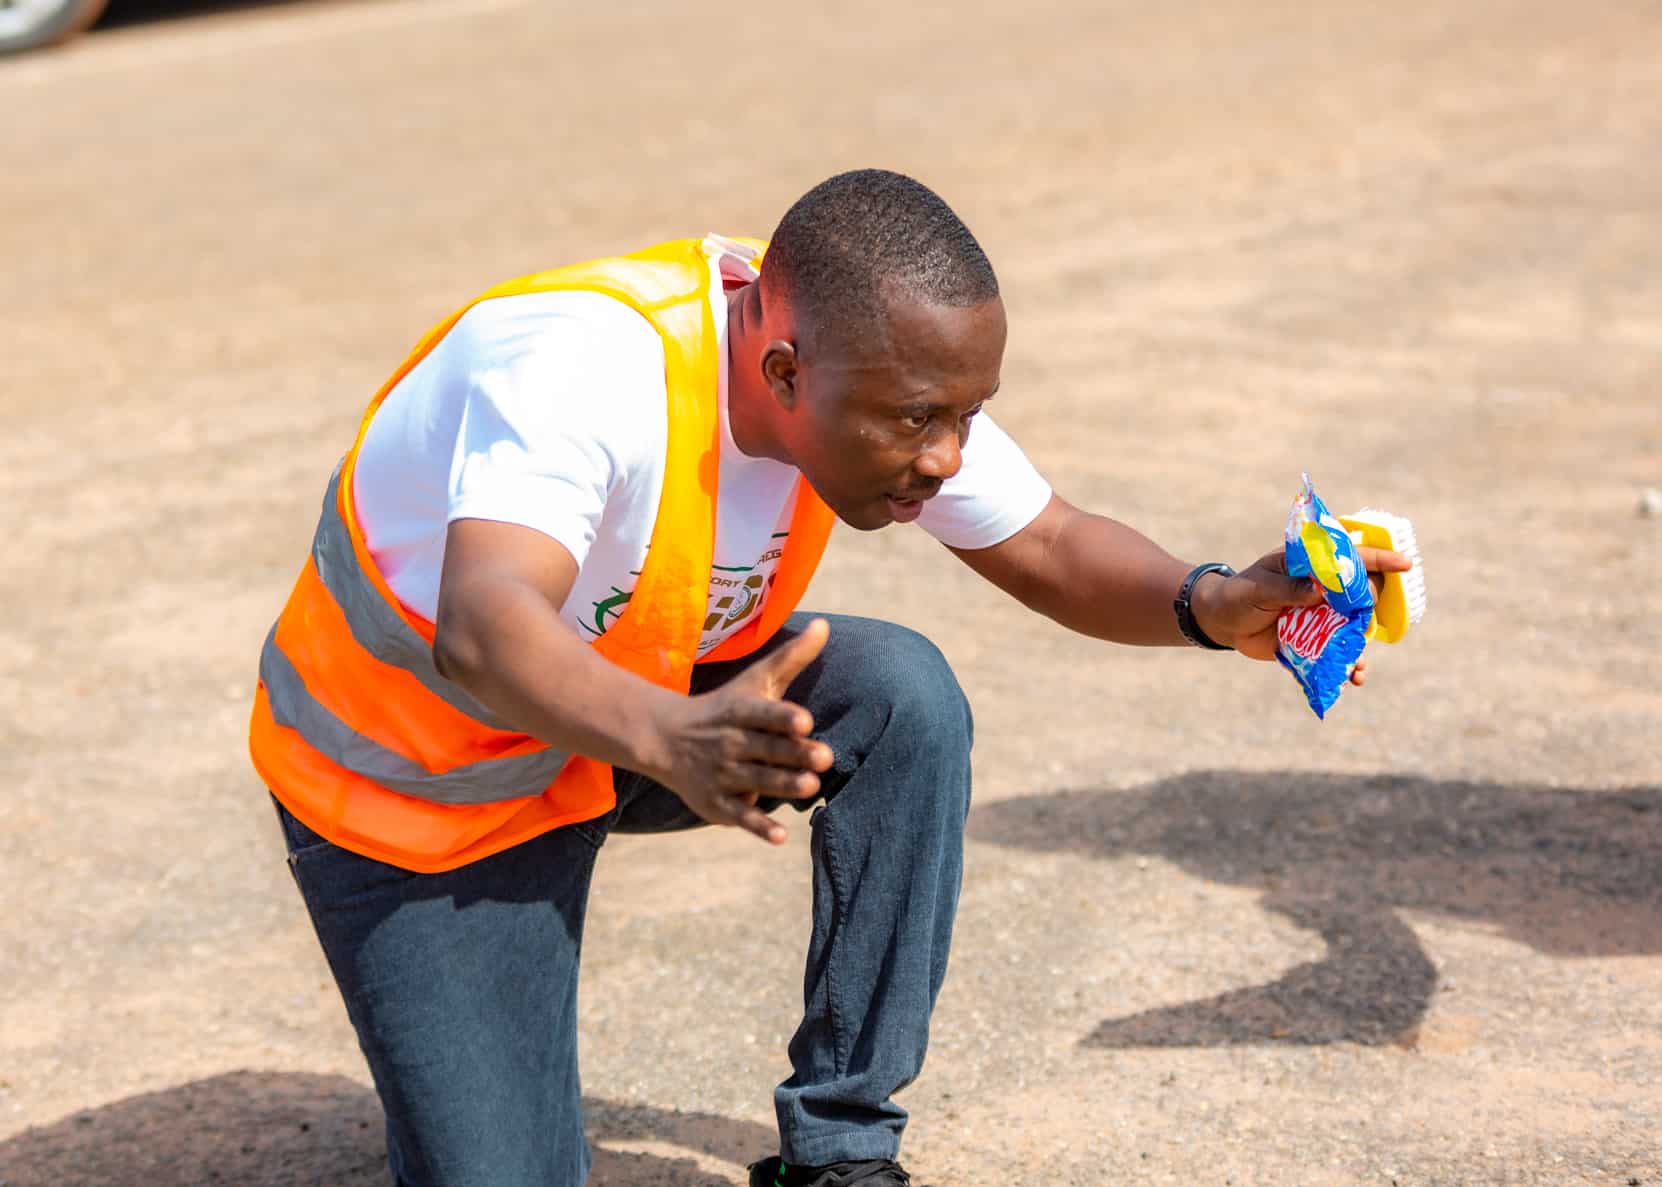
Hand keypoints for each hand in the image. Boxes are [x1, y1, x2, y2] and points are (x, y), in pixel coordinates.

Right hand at [644, 618, 834, 844]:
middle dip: (794, 754)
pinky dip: (758, 827)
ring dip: (783, 787)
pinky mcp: (715, 803)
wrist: (663, 738)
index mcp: (741, 712)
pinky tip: (781, 837)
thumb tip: (826, 624)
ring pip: (756, 782)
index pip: (764, 713)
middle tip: (825, 757)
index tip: (805, 720)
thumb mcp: (754, 681)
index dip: (783, 717)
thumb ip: (792, 657)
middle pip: (766, 750)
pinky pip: (739, 817)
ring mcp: (722, 775)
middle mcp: (731, 743)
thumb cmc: (724, 707)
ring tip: (811, 788)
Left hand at [1191, 547, 1413, 681]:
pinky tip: (1351, 678)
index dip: (1379, 559)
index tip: (1405, 564)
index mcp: (1310, 566)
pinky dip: (1347, 666)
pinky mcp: (1314, 640)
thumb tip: (1320, 590)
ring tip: (1358, 665)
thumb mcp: (1259, 588)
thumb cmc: (1239, 595)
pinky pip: (1338, 652)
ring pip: (1354, 628)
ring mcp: (1321, 616)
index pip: (1350, 557)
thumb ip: (1288, 588)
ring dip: (1362, 646)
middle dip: (1370, 607)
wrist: (1222, 623)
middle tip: (1363, 618)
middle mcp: (1323, 590)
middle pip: (1361, 594)